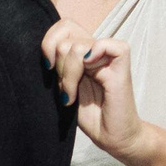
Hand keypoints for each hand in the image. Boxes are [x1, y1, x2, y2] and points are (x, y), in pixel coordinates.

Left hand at [41, 19, 144, 159]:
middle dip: (59, 67)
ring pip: (79, 46)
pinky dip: (96, 54)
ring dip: (69, 75)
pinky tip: (91, 74)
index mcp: (81, 54)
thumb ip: (57, 68)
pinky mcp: (122, 69)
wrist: (112, 138)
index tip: (47, 68)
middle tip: (64, 91)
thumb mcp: (64, 89)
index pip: (63, 27)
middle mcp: (95, 52)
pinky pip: (111, 45)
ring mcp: (109, 59)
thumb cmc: (90, 117)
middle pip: (66, 38)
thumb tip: (42, 53)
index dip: (49, 43)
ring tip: (71, 96)